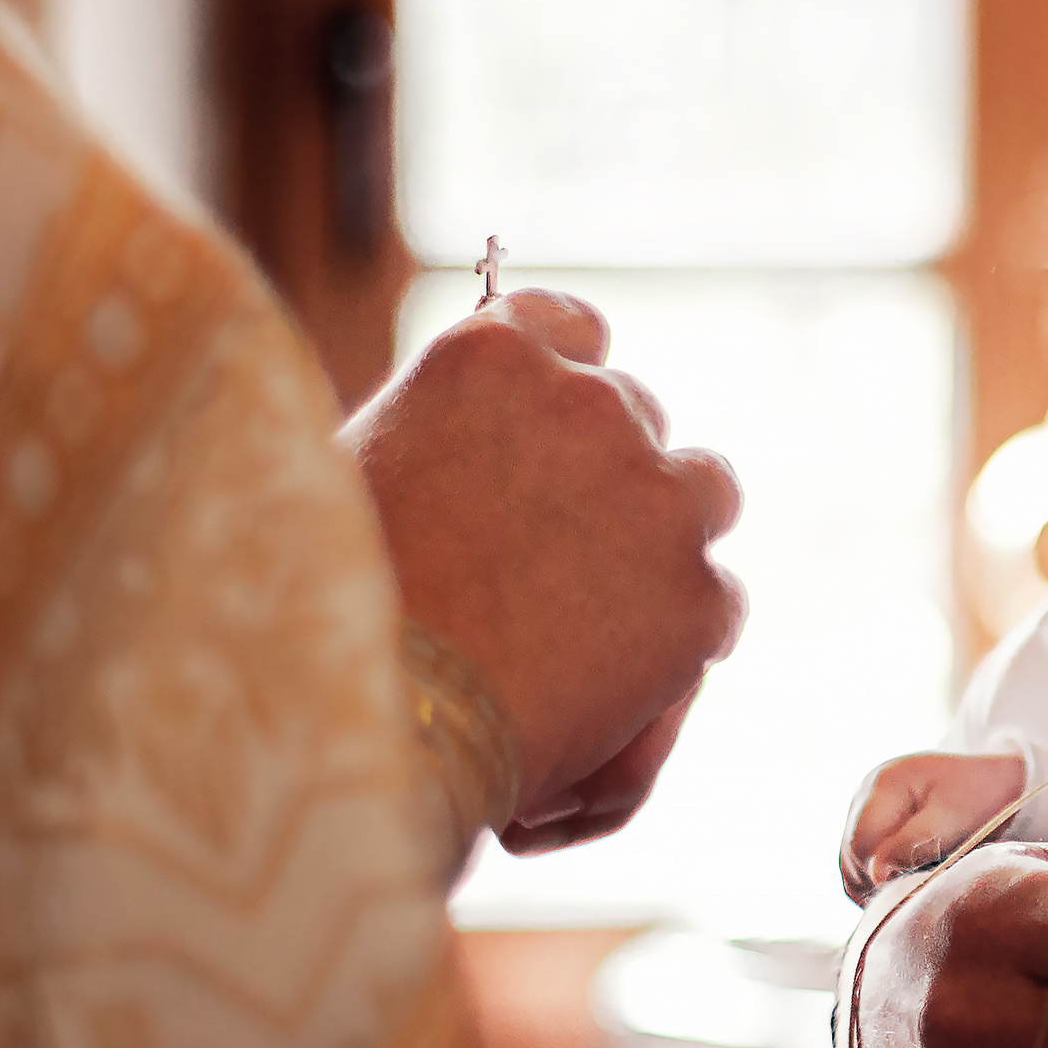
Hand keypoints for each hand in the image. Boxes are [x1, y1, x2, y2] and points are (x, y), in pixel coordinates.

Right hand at [340, 290, 744, 838]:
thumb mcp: (350, 476)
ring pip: (703, 490)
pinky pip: (716, 600)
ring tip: (614, 605)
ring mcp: (655, 496)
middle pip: (636, 413)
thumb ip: (431, 434)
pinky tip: (623, 681)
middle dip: (608, 472)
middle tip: (563, 548)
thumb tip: (467, 442)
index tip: (562, 427)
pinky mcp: (696, 594)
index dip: (572, 380)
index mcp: (492, 354)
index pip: (572, 327)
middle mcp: (587, 403)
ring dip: (668, 534)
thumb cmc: (330, 612)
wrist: (378, 720)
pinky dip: (679, 637)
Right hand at [840, 751, 1028, 903]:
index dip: (882, 874)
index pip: (860, 845)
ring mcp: (866, 808)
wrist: (996, 779)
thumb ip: (911, 845)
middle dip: (881, 879)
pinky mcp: (874, 823)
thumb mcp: (953, 820)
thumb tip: (875, 874)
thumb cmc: (981, 796)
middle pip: (852, 855)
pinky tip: (909, 878)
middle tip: (921, 886)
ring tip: (918, 882)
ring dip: (880, 881)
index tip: (917, 884)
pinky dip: (882, 876)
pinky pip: (862, 862)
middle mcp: (865, 794)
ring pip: (853, 863)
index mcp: (883, 784)